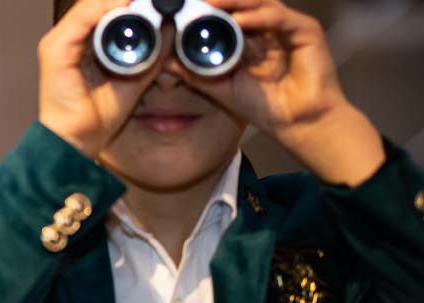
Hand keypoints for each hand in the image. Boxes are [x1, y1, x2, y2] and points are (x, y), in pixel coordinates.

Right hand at [36, 0, 158, 156]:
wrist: (77, 139)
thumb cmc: (97, 115)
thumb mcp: (136, 76)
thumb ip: (152, 52)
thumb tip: (169, 27)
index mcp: (83, 43)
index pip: (105, 8)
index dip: (130, 2)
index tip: (158, 2)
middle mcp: (68, 38)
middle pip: (96, 3)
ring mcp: (58, 42)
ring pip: (88, 6)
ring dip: (117, 0)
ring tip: (145, 0)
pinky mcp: (54, 50)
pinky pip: (80, 21)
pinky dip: (102, 10)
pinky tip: (124, 6)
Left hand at [194, 0, 382, 184]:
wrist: (296, 123)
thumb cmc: (264, 105)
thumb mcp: (219, 85)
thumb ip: (193, 71)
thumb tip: (163, 61)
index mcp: (251, 37)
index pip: (228, 13)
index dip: (207, 9)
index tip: (181, 7)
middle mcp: (269, 28)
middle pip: (243, 3)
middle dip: (218, 0)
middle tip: (192, 0)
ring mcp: (288, 27)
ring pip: (259, 4)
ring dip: (234, 2)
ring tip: (210, 3)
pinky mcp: (306, 31)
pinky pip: (278, 17)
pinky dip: (257, 16)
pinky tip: (238, 19)